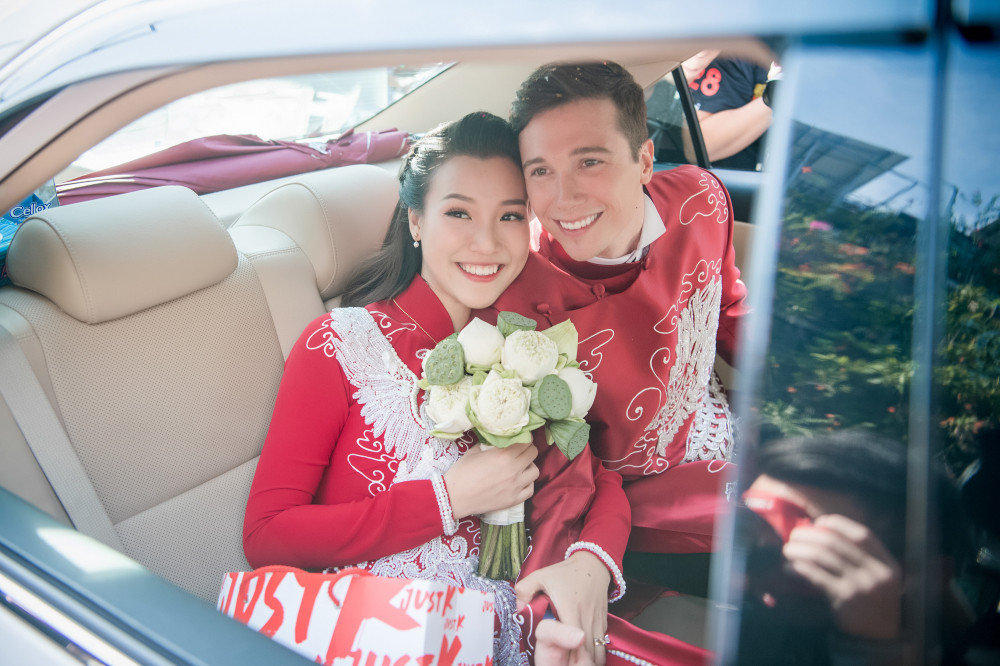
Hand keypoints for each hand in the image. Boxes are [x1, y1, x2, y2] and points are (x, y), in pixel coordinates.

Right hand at [444, 441, 537, 518]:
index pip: (525, 440)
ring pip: (535, 471)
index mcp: (503, 454)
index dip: (523, 438)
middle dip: (527, 450)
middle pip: (533, 453)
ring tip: (520, 468)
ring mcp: (516, 486)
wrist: (454, 497)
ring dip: (528, 467)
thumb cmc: (461, 472)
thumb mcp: (474, 451)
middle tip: (519, 452)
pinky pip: (530, 489)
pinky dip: (527, 484)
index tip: (518, 440)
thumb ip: (489, 444)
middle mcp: (513, 468)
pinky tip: (519, 482)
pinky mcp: (514, 500)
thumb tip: (496, 439)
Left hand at [515, 551, 609, 665]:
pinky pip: (602, 644)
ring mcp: (597, 622)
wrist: (593, 563)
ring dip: (587, 660)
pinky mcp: (603, 622)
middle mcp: (586, 618)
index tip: (558, 661)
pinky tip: (585, 656)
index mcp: (570, 609)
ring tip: (575, 663)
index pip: (572, 641)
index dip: (567, 656)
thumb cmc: (565, 571)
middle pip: (587, 652)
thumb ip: (524, 590)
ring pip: (597, 651)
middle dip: (576, 663)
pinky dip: (595, 653)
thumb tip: (517, 609)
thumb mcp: (541, 575)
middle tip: (564, 665)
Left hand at [782, 514, 902, 639]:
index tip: (819, 522)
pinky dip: (798, 568)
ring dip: (799, 550)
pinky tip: (789, 568)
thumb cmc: (873, 603)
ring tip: (787, 550)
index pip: (862, 534)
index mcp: (887, 564)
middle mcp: (876, 572)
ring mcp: (860, 585)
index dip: (838, 524)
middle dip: (810, 535)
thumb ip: (863, 558)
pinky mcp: (844, 598)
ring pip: (822, 556)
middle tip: (794, 535)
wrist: (879, 639)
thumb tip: (825, 531)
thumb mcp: (880, 578)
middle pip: (836, 542)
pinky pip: (815, 575)